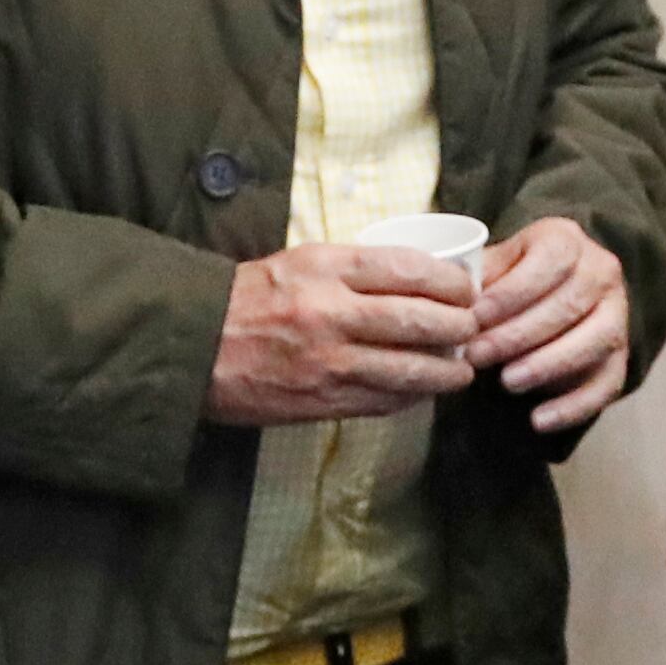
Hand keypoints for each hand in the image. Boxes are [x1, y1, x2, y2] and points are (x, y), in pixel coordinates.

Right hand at [210, 244, 476, 427]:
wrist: (193, 347)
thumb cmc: (248, 300)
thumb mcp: (298, 263)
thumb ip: (353, 270)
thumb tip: (418, 282)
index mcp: (325, 267)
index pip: (410, 269)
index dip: (451, 282)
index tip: (465, 289)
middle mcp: (331, 312)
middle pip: (422, 320)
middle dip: (460, 327)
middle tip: (472, 329)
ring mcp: (329, 362)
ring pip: (412, 369)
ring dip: (447, 372)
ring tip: (460, 371)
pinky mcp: (323, 401)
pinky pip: (385, 401)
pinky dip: (412, 397)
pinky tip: (422, 391)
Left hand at [468, 216, 632, 428]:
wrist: (559, 290)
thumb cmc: (516, 277)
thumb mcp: (496, 263)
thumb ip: (478, 277)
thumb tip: (453, 301)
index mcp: (567, 240)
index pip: (550, 261)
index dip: (513, 292)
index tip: (476, 317)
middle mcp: (601, 272)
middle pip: (569, 304)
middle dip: (518, 334)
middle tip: (478, 356)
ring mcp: (617, 315)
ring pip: (594, 341)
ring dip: (548, 365)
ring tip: (507, 382)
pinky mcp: (621, 356)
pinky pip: (607, 384)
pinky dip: (574, 406)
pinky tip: (539, 420)